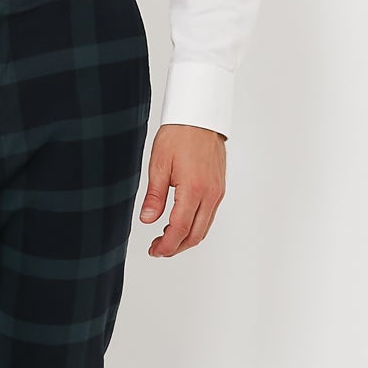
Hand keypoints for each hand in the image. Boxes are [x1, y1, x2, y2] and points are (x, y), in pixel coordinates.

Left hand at [138, 125, 226, 256]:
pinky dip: (196, 226)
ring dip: (186, 239)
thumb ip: (154, 196)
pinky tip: (181, 224)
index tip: (154, 250)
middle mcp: (210, 194)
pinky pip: (209, 216)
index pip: (180, 229)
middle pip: (195, 235)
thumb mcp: (159, 164)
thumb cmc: (179, 135)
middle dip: (176, 247)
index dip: (166, 245)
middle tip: (158, 249)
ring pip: (204, 228)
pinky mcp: (219, 188)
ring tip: (166, 239)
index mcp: (194, 189)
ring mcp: (217, 192)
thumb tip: (148, 220)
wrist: (200, 117)